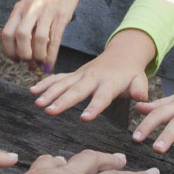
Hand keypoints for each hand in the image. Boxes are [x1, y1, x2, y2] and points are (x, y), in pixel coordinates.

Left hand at [0, 0, 90, 72]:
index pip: (7, 33)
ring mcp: (46, 12)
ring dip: (39, 57)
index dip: (9, 50)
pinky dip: (51, 55)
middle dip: (24, 55)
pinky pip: (54, 39)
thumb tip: (21, 46)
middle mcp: (30, 10)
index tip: (15, 60)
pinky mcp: (61, 15)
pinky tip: (50, 63)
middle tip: (29, 64)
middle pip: (21, 37)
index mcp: (19, 8)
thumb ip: (24, 21)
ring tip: (40, 65)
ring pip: (38, 40)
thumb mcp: (30, 4)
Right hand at [29, 31, 152, 120]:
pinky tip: (32, 91)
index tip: (84, 118)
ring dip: (49, 93)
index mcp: (109, 83)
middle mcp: (92, 78)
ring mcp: (80, 75)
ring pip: (63, 84)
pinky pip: (57, 78)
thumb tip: (141, 98)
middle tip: (49, 111)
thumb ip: (140, 89)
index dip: (94, 107)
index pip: (101, 97)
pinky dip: (45, 83)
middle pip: (76, 91)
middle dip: (62, 101)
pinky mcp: (73, 74)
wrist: (121, 54)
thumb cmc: (131, 73)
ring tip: (37, 103)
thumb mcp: (140, 80)